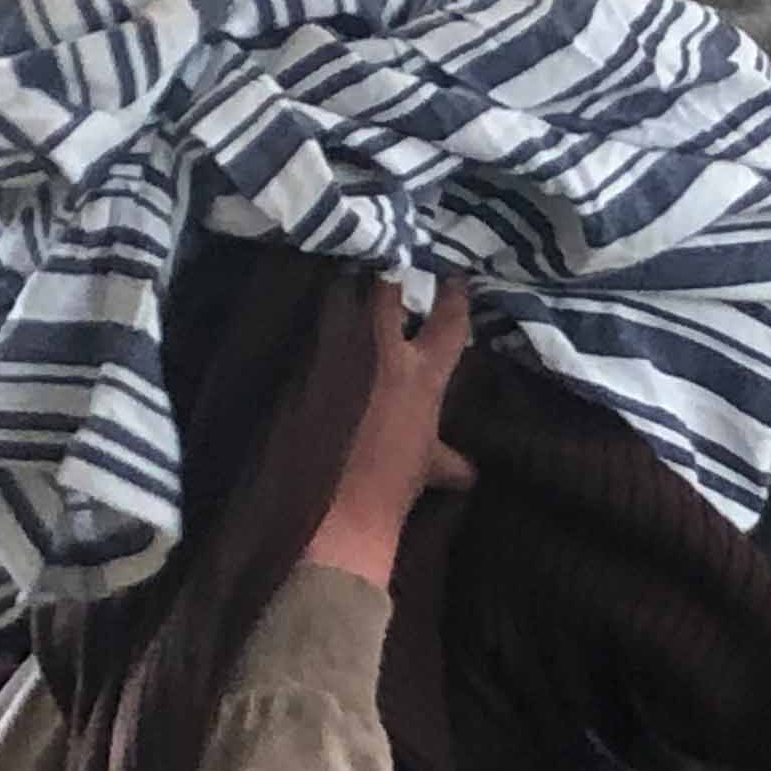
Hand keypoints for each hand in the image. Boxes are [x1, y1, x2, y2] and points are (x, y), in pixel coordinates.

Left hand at [305, 274, 473, 584]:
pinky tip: (313, 323)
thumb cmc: (394, 488)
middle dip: (388, 273)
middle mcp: (383, 355)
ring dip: (346, 290)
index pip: (448, 320)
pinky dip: (315, 328)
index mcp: (423, 375)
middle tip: (386, 258)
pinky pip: (310, 336)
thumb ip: (449, 459)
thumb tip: (467, 470)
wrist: (341, 512)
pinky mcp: (302, 371)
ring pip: (342, 303)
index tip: (454, 274)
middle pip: (387, 291)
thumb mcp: (430, 469)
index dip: (454, 293)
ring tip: (345, 276)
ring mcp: (339, 359)